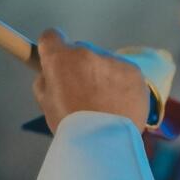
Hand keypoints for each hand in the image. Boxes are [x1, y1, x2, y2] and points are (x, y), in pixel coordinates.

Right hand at [32, 29, 151, 127]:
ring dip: (101, 76)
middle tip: (80, 93)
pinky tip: (117, 105)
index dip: (51, 49)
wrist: (104, 142)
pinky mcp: (134, 71)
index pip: (51, 37)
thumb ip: (47, 80)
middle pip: (80, 51)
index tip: (53, 61)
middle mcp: (87, 52)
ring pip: (103, 62)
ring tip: (102, 105)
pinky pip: (123, 73)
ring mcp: (113, 60)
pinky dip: (120, 85)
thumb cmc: (70, 126)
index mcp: (60, 58)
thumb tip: (52, 71)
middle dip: (78, 66)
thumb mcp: (45, 103)